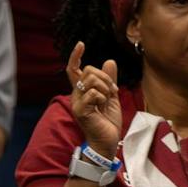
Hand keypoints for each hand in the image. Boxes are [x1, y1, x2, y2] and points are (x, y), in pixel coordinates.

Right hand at [64, 42, 122, 156]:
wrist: (107, 142)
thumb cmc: (107, 122)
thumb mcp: (112, 97)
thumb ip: (110, 80)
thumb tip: (109, 61)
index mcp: (82, 91)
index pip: (74, 69)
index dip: (75, 56)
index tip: (81, 44)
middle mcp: (76, 95)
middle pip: (88, 70)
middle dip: (105, 77)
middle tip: (113, 92)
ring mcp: (77, 102)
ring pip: (91, 80)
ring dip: (106, 88)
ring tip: (108, 100)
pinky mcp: (80, 111)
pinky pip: (93, 93)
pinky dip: (103, 97)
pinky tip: (103, 107)